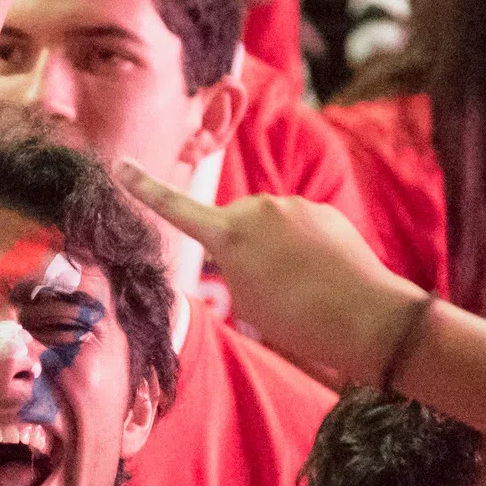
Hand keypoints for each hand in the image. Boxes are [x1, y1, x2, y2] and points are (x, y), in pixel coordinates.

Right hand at [113, 163, 424, 382]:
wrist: (365, 316)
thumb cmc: (297, 320)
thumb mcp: (247, 302)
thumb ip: (235, 267)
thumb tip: (250, 249)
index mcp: (229, 235)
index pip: (176, 209)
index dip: (145, 189)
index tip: (120, 165)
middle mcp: (257, 209)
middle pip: (234, 225)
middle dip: (242, 249)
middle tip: (266, 290)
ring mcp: (293, 206)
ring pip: (269, 226)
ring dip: (276, 249)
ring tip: (300, 287)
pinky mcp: (322, 210)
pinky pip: (299, 227)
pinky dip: (303, 248)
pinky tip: (320, 274)